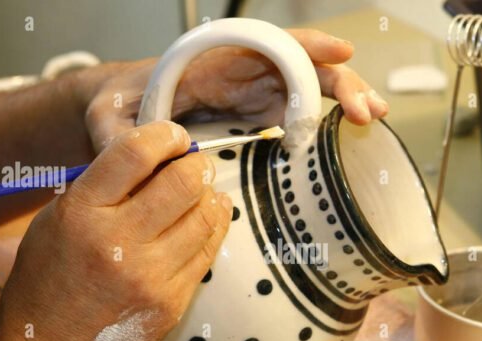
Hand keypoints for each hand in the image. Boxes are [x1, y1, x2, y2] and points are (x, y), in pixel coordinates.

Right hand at [0, 120, 231, 340]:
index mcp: (81, 213)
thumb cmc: (46, 284)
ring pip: (204, 215)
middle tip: (196, 162)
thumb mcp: (54, 222)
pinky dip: (214, 225)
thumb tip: (155, 159)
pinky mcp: (172, 302)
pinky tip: (211, 215)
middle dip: (197, 163)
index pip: (135, 152)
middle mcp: (118, 242)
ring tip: (204, 190)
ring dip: (209, 194)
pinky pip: (207, 252)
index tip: (175, 135)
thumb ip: (100, 189)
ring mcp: (150, 275)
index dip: (164, 134)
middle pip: (182, 181)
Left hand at [81, 29, 388, 151]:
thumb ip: (120, 134)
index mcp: (211, 63)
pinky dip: (325, 121)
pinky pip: (299, 112)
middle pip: (299, 67)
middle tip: (366, 110)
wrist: (119, 111)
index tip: (339, 53)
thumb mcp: (108, 115)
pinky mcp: (257, 116)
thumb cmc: (115, 102)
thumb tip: (145, 154)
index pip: (265, 46)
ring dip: (343, 99)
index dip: (304, 47)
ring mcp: (252, 94)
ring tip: (372, 117)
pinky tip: (349, 134)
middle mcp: (239, 73)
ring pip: (307, 88)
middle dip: (337, 82)